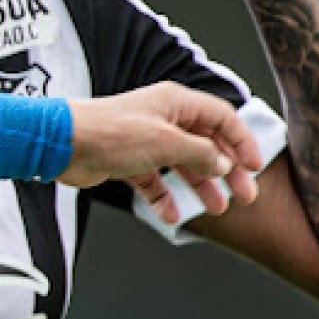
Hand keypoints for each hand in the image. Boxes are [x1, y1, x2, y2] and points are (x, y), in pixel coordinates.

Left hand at [62, 82, 261, 222]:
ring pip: (182, 164)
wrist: (62, 144)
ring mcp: (144, 140)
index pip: (222, 118)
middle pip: (206, 144)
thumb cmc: (110, 133)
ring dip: (200, 186)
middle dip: (226, 170)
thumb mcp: (166, 143)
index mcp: (175, 103)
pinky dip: (164, 197)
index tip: (255, 167)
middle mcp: (162, 119)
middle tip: (244, 195)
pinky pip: (154, 181)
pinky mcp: (127, 161)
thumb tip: (223, 164)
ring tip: (215, 208)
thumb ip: (201, 154)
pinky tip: (170, 215)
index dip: (241, 141)